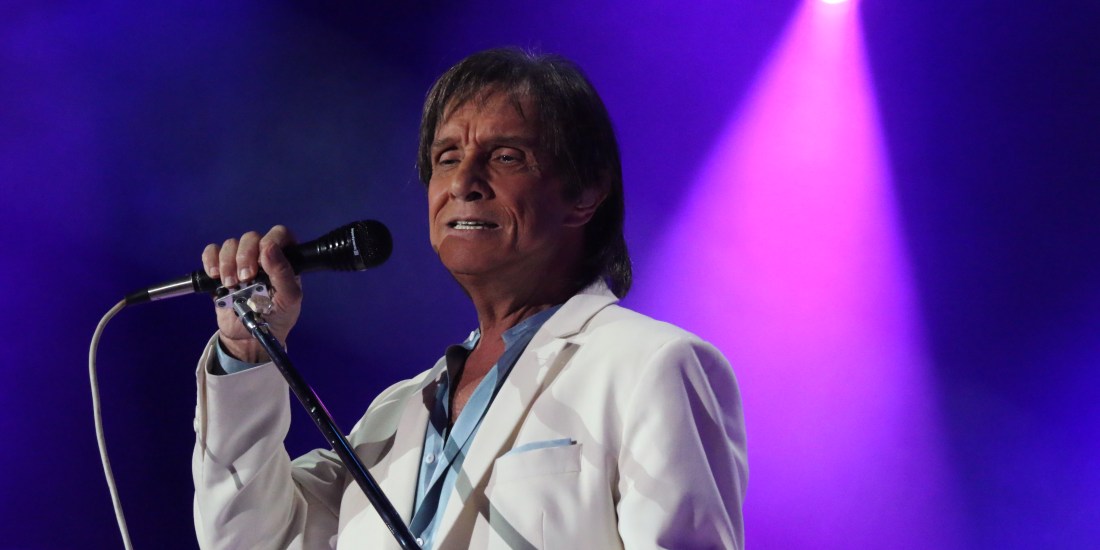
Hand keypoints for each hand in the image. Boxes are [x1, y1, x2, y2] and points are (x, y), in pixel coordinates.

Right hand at [201, 225, 302, 362]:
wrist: (250, 338)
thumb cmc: (276, 317)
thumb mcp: (289, 299)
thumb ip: (283, 273)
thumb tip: (268, 247)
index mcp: (284, 259)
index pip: (279, 234)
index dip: (270, 241)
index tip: (262, 262)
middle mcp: (262, 255)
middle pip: (250, 237)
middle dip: (245, 256)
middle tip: (245, 279)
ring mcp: (240, 261)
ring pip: (230, 244)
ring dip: (227, 263)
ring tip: (231, 285)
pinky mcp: (220, 269)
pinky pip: (211, 252)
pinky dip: (210, 260)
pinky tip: (215, 276)